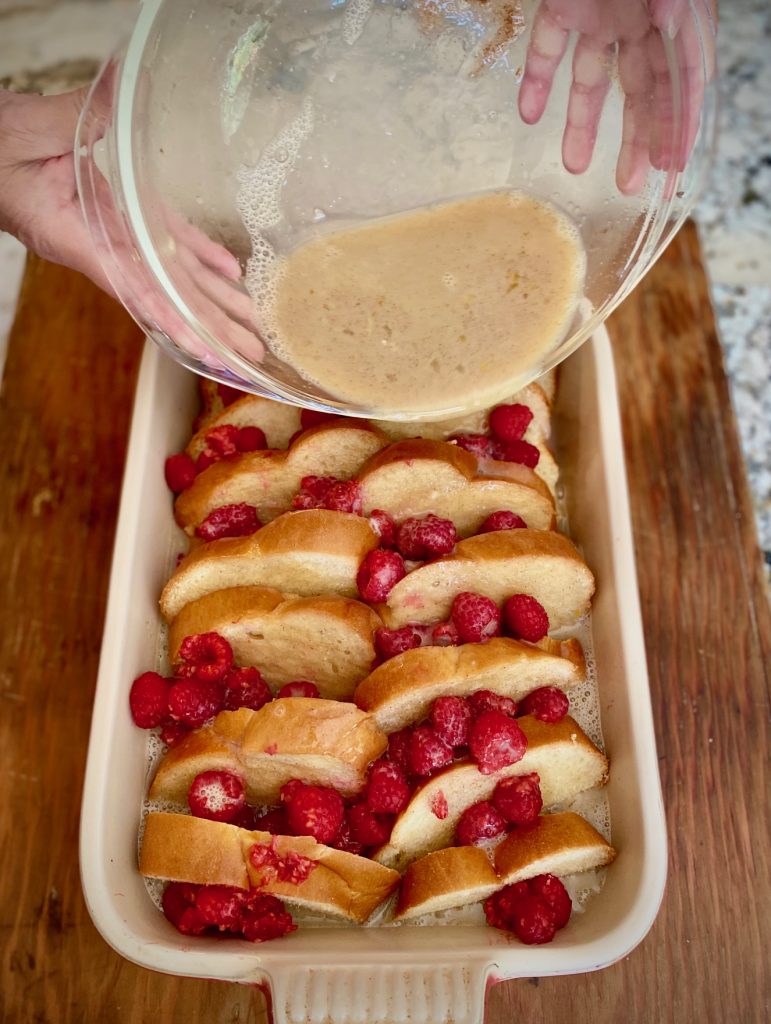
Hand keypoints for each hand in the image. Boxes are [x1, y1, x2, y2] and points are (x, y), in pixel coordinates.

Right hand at [0, 85, 260, 367]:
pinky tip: (230, 273)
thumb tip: (124, 81)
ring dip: (214, 303)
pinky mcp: (124, 218)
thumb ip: (80, 116)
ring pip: (171, 276)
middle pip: (163, 295)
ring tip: (251, 330)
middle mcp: (102, 248)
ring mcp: (116, 236)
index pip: (130, 285)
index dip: (169, 315)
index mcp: (76, 238)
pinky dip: (200, 256)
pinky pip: (167, 243)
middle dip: (208, 326)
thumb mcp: (34, 130)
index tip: (202, 345)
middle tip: (248, 355)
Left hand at [519, 0, 716, 193]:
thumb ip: (675, 2)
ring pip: (590, 79)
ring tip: (575, 166)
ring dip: (581, 125)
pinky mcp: (563, 6)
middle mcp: (638, 22)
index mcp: (672, 17)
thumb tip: (668, 23)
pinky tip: (529, 113)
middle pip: (639, 93)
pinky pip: (547, 48)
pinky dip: (536, 81)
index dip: (677, 127)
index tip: (671, 170)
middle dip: (635, 142)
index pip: (680, 82)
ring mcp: (599, 16)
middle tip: (629, 185)